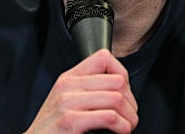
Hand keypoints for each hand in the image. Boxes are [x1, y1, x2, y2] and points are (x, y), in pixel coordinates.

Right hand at [24, 49, 138, 133]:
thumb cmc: (53, 131)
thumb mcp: (66, 102)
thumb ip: (87, 90)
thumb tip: (120, 89)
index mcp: (68, 78)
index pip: (104, 58)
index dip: (122, 76)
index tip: (124, 95)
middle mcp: (67, 86)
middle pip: (117, 81)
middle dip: (131, 102)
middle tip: (130, 117)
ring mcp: (67, 103)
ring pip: (117, 98)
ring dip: (129, 117)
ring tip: (127, 127)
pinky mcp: (70, 121)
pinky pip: (109, 117)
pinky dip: (122, 126)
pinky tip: (120, 131)